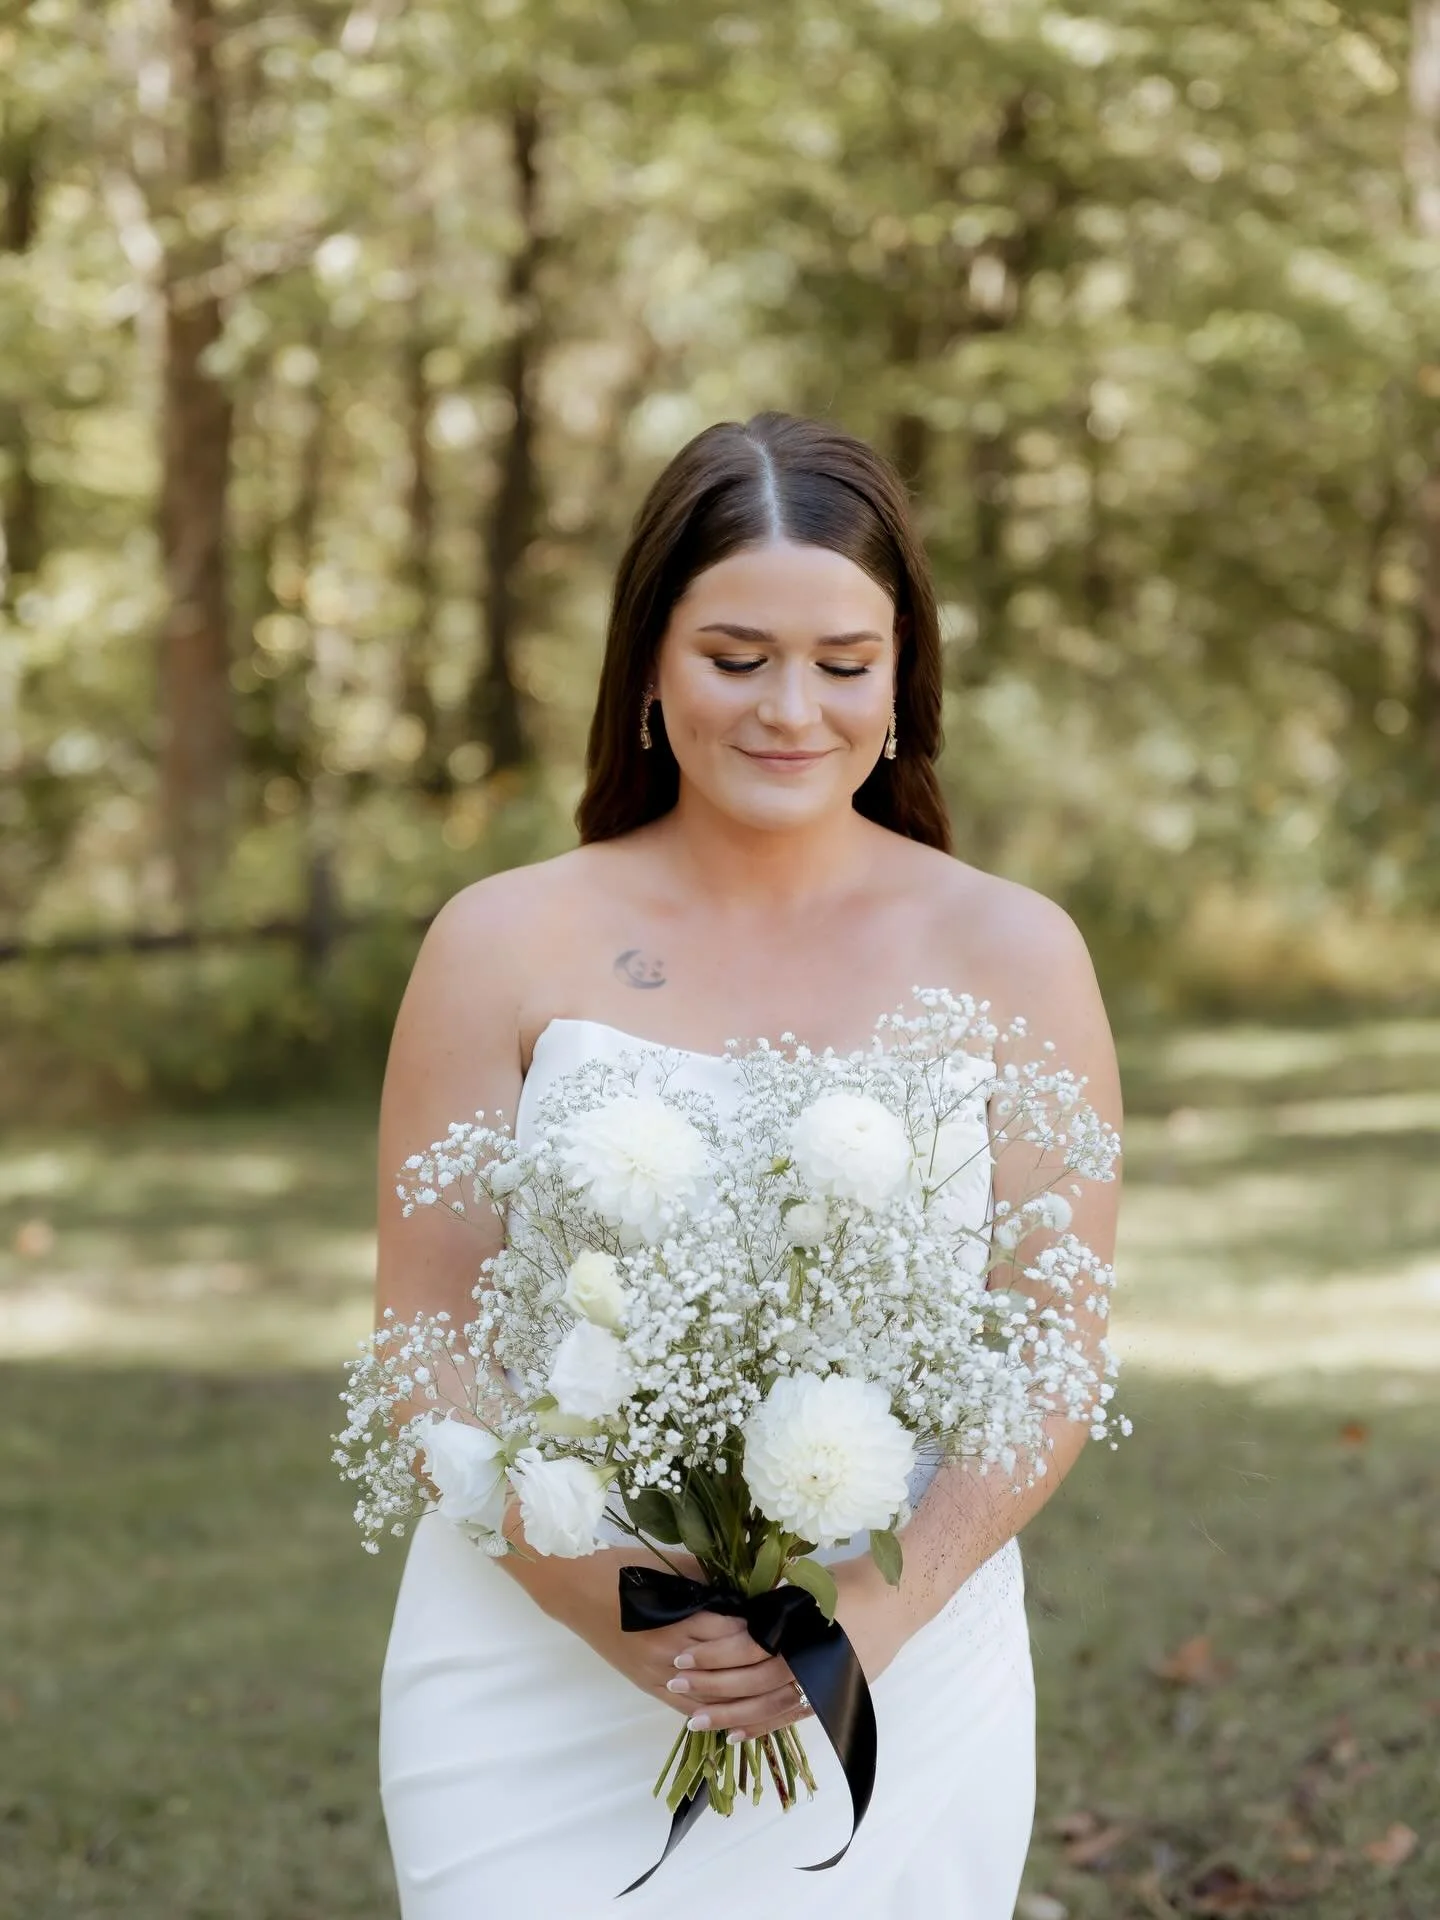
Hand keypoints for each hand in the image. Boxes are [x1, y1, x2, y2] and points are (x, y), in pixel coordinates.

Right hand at [505, 1534, 783, 1722]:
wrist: (574, 1589)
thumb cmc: (621, 1569)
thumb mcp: (669, 1566)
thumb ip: (708, 1580)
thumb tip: (746, 1586)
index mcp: (678, 1622)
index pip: (734, 1635)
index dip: (762, 1631)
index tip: (786, 1624)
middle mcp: (670, 1657)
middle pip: (729, 1670)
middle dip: (761, 1665)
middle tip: (789, 1656)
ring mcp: (657, 1677)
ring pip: (712, 1699)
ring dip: (743, 1696)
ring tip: (773, 1688)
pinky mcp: (646, 1687)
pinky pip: (688, 1708)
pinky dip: (714, 1711)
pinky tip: (738, 1712)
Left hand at [651, 1555, 913, 1744]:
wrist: (899, 1599)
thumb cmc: (851, 1582)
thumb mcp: (805, 1583)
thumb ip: (770, 1604)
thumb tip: (730, 1616)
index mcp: (800, 1629)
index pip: (746, 1647)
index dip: (711, 1656)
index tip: (681, 1660)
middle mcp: (810, 1662)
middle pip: (751, 1682)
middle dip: (710, 1688)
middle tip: (675, 1689)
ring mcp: (823, 1684)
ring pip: (768, 1707)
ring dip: (730, 1715)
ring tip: (696, 1721)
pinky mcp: (833, 1696)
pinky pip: (791, 1717)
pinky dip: (762, 1726)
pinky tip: (737, 1733)